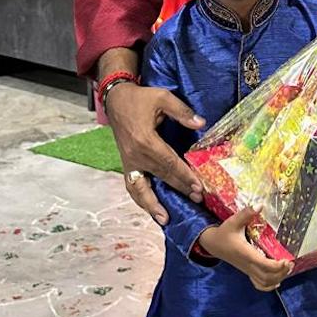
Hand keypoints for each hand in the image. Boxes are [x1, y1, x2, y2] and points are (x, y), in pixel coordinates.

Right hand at [105, 82, 205, 224]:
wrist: (116, 100)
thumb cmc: (140, 98)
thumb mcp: (162, 97)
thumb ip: (182, 111)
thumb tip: (200, 123)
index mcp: (145, 140)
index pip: (169, 163)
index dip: (185, 176)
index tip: (198, 186)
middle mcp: (136, 156)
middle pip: (161, 177)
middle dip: (180, 189)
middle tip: (197, 200)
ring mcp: (129, 162)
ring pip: (141, 189)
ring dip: (154, 205)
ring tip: (166, 219)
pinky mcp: (127, 165)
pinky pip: (132, 186)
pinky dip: (141, 200)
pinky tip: (151, 210)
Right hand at [199, 208, 292, 291]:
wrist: (213, 244)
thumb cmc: (224, 232)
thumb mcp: (233, 221)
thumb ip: (246, 213)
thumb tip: (260, 204)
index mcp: (245, 253)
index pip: (263, 265)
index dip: (276, 266)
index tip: (287, 259)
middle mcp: (247, 264)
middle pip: (266, 277)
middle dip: (281, 272)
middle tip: (291, 262)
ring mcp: (247, 269)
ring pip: (264, 282)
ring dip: (277, 278)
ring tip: (287, 268)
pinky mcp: (247, 271)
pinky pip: (259, 284)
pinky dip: (269, 285)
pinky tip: (278, 280)